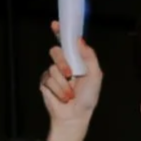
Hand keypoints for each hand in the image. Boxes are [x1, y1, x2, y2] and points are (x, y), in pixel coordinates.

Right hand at [39, 21, 102, 140]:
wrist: (75, 116)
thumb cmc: (88, 97)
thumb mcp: (95, 75)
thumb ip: (89, 56)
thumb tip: (79, 40)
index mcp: (77, 60)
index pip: (67, 43)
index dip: (61, 32)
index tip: (56, 24)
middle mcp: (64, 64)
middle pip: (56, 51)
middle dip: (62, 62)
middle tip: (70, 74)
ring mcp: (53, 74)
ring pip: (52, 68)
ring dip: (63, 83)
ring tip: (70, 94)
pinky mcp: (45, 83)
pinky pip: (47, 80)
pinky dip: (58, 90)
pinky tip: (63, 97)